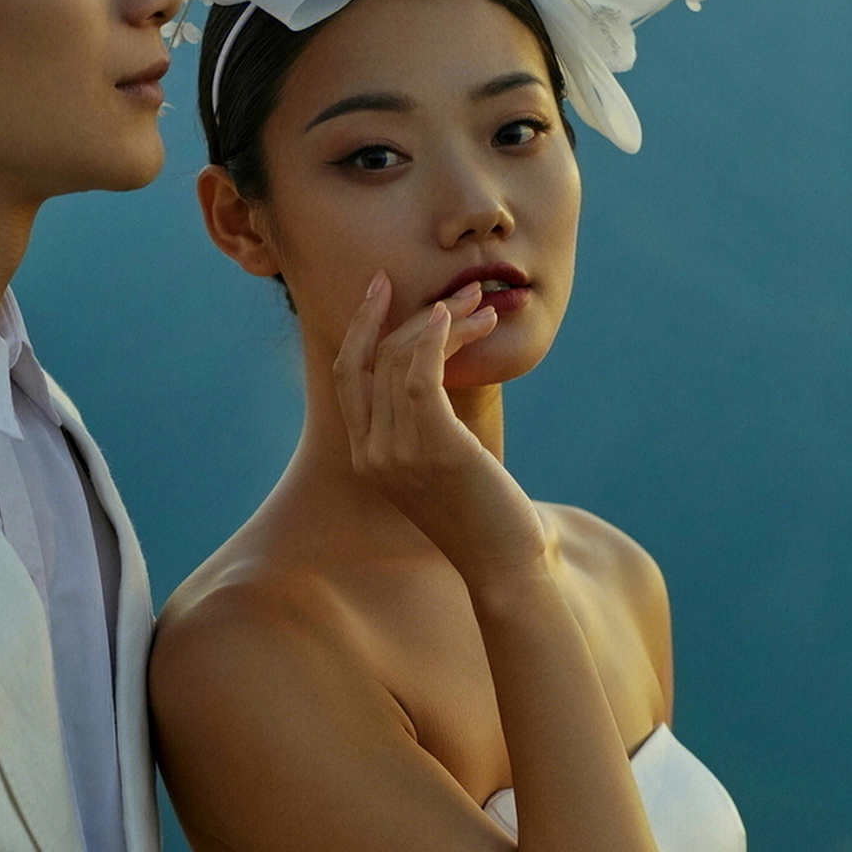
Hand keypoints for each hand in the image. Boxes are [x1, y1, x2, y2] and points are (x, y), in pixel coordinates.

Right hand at [332, 272, 547, 585]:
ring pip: (401, 360)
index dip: (360, 326)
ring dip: (441, 322)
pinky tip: (464, 322)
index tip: (379, 288)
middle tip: (443, 289)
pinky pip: (423, 375)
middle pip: (372, 359)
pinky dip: (441, 338)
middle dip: (400, 314)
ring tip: (479, 306)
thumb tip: (432, 368)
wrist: (503, 563)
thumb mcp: (440, 465)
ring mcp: (397, 452)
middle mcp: (372, 453)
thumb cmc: (481, 511)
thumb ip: (422, 425)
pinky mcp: (433, 447)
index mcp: (365, 457)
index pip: (348, 375)